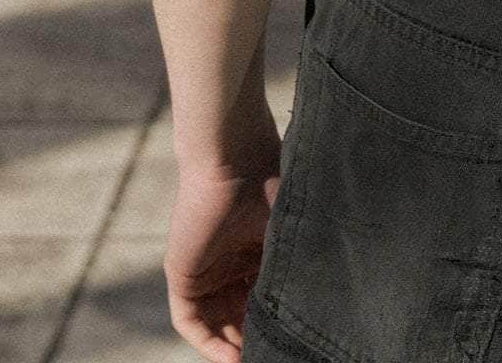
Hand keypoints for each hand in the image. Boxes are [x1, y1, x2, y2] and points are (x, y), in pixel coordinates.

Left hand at [163, 154, 280, 361]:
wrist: (236, 159)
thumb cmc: (271, 183)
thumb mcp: (289, 233)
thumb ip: (293, 267)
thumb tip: (319, 309)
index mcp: (258, 249)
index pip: (264, 297)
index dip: (276, 323)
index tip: (294, 342)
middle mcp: (231, 262)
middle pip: (240, 315)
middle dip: (255, 339)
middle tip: (277, 354)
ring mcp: (206, 270)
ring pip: (218, 322)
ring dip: (232, 346)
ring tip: (254, 359)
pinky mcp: (182, 275)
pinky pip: (190, 320)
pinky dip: (208, 343)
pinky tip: (230, 358)